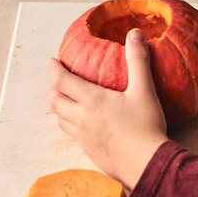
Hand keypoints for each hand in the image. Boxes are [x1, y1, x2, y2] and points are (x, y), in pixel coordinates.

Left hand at [48, 28, 167, 190]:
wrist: (146, 164)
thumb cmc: (146, 126)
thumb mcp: (144, 90)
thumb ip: (138, 60)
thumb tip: (134, 33)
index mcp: (92, 100)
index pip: (62, 81)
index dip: (54, 70)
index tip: (51, 62)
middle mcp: (81, 118)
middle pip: (55, 101)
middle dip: (53, 88)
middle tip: (58, 81)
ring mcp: (83, 137)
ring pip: (61, 119)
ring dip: (59, 107)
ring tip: (66, 101)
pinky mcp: (89, 151)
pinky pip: (72, 135)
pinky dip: (70, 124)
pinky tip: (82, 124)